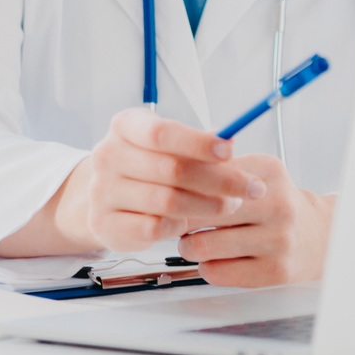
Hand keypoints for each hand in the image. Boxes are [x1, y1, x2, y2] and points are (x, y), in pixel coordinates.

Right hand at [58, 109, 266, 251]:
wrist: (105, 198)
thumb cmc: (147, 166)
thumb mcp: (168, 145)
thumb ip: (198, 143)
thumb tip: (230, 141)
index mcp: (125, 126)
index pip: (162, 133)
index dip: (198, 143)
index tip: (231, 151)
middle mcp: (108, 155)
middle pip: (171, 169)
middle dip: (220, 180)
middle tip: (251, 188)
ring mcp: (103, 190)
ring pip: (167, 201)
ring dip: (208, 206)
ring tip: (231, 206)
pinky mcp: (106, 223)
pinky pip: (155, 228)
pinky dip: (179, 226)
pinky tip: (190, 223)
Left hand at [175, 154, 334, 286]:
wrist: (318, 237)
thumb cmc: (275, 202)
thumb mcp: (255, 170)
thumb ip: (217, 164)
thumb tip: (172, 161)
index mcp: (267, 173)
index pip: (205, 176)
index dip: (176, 186)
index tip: (165, 192)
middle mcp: (276, 206)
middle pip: (200, 211)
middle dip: (177, 218)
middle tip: (174, 220)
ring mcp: (278, 241)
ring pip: (203, 246)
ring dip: (188, 246)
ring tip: (193, 241)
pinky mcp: (275, 272)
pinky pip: (216, 273)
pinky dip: (205, 266)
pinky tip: (213, 258)